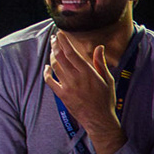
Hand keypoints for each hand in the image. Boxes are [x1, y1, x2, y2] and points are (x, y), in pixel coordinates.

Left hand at [43, 31, 125, 153]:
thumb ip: (100, 63)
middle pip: (60, 57)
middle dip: (56, 45)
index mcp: (88, 73)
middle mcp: (76, 78)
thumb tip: (99, 47)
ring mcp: (67, 87)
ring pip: (55, 67)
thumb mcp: (108, 80)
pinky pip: (49, 81)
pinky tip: (46, 67)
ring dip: (52, 56)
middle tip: (54, 38)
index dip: (64, 42)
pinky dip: (46, 73)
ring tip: (53, 49)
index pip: (71, 53)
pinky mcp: (62, 95)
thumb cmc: (106, 100)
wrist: (99, 120)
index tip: (59, 34)